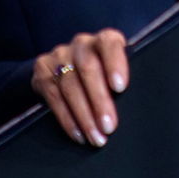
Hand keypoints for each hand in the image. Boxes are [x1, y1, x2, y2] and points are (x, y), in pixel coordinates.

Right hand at [32, 28, 128, 146]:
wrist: (67, 69)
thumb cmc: (104, 76)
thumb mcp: (115, 73)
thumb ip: (121, 82)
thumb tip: (135, 107)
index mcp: (104, 40)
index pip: (109, 43)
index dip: (115, 63)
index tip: (120, 87)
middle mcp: (82, 44)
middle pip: (88, 68)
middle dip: (99, 100)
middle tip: (109, 126)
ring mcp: (60, 55)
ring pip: (70, 85)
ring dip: (84, 116)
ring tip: (96, 137)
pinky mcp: (43, 70)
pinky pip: (54, 96)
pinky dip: (67, 119)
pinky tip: (78, 134)